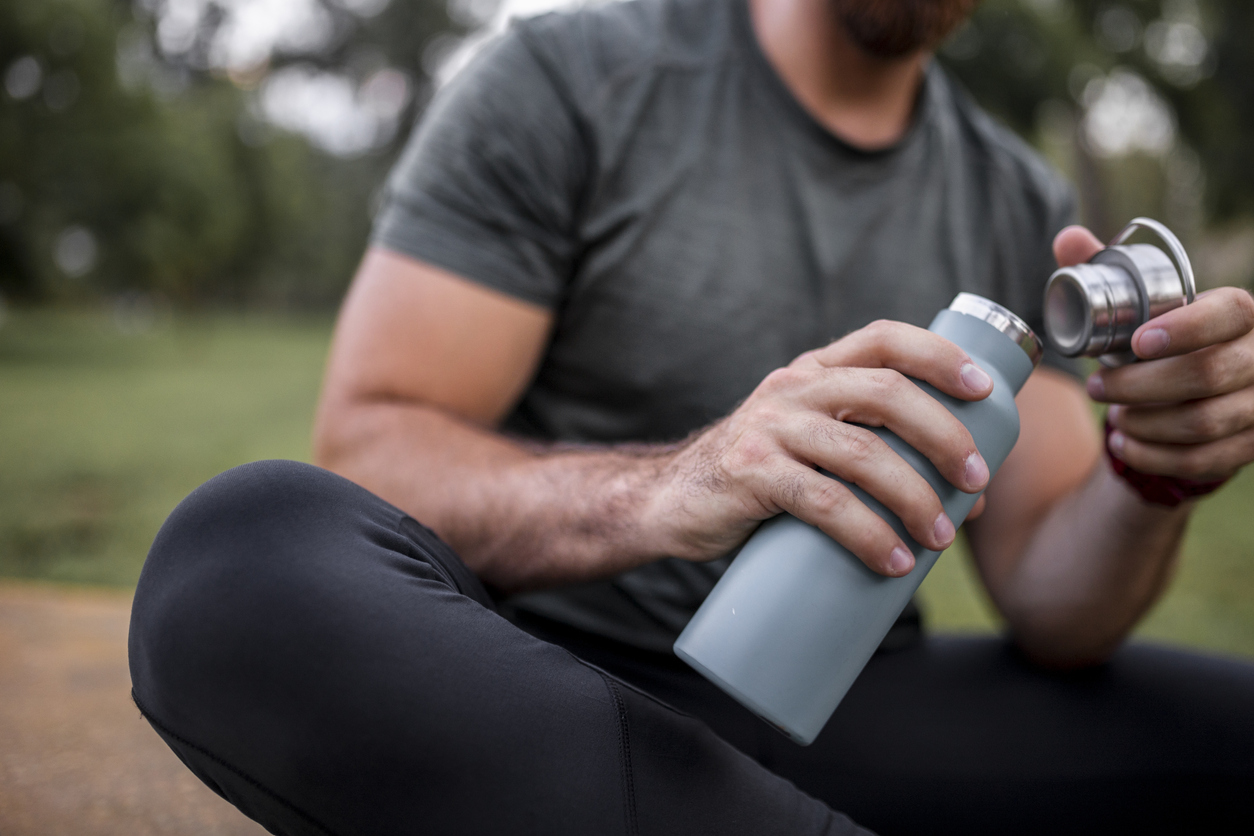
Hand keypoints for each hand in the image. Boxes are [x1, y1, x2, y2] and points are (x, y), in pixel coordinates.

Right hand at [649, 320, 993, 576]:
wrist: (670, 503)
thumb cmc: (759, 480)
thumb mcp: (813, 448)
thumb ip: (879, 456)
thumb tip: (972, 498)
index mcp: (814, 371)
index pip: (884, 339)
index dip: (940, 355)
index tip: (986, 390)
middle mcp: (792, 388)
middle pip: (886, 393)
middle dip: (944, 435)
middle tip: (976, 481)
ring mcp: (769, 428)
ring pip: (862, 453)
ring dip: (915, 496)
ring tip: (940, 538)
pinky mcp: (751, 473)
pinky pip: (823, 502)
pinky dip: (868, 534)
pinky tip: (894, 561)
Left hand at [1055, 226, 1253, 481]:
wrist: (1195, 396)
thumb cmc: (1162, 340)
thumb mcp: (1136, 305)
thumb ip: (1103, 269)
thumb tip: (1068, 238)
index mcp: (1241, 313)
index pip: (1230, 313)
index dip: (1186, 329)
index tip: (1136, 343)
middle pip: (1210, 374)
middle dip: (1140, 385)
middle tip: (1098, 387)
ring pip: (1204, 422)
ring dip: (1146, 423)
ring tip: (1113, 415)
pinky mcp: (1251, 445)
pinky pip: (1203, 460)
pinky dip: (1155, 456)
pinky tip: (1125, 445)